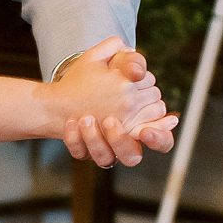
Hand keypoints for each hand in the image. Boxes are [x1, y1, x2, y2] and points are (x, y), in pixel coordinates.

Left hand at [51, 39, 177, 168]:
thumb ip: (131, 62)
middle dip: (120, 139)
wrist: (60, 93)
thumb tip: (139, 73)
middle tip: (109, 120)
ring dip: (97, 141)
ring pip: (107, 160)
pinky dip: (75, 140)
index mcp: (140, 122)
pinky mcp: (83, 151)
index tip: (145, 132)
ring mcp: (103, 148)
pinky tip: (72, 123)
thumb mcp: (112, 63)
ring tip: (86, 120)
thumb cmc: (93, 78)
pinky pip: (81, 153)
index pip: (162, 140)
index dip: (158, 139)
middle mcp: (124, 140)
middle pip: (133, 154)